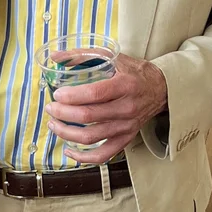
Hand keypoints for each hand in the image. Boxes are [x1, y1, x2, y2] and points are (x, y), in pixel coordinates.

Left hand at [44, 53, 167, 164]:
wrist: (161, 90)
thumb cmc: (134, 72)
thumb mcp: (113, 57)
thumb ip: (84, 55)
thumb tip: (55, 56)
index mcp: (124, 85)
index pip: (94, 94)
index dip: (72, 96)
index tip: (57, 94)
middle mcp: (126, 108)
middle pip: (88, 116)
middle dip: (63, 113)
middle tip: (50, 108)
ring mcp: (126, 127)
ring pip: (91, 137)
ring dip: (67, 133)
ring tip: (53, 124)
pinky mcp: (126, 139)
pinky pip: (103, 155)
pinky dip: (83, 157)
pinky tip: (69, 149)